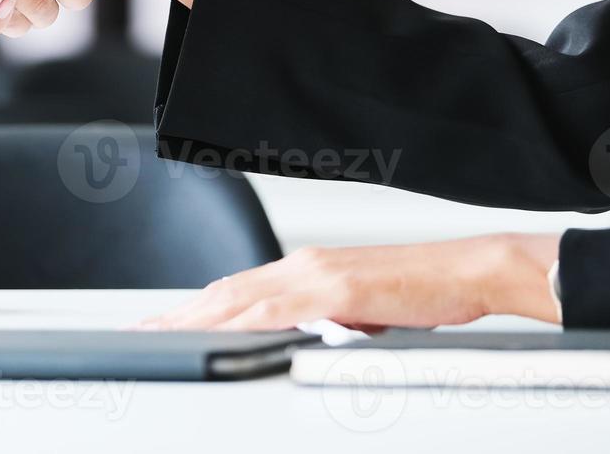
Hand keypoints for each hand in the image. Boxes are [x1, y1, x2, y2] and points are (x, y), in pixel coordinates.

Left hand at [135, 235, 561, 331]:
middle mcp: (304, 266)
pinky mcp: (338, 290)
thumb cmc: (425, 291)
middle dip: (180, 315)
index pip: (237, 291)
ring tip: (160, 336)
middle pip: (227, 293)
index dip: (195, 308)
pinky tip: (222, 335)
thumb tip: (298, 343)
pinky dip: (244, 322)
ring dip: (196, 319)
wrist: (469, 269)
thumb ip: (324, 321)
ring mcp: (318, 275)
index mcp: (306, 269)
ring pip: (241, 299)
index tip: (162, 323)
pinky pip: (281, 311)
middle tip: (140, 332)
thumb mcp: (361, 310)